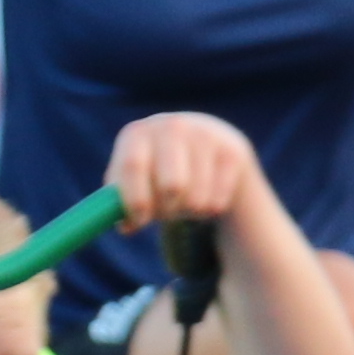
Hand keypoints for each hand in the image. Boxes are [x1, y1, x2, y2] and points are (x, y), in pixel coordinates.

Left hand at [109, 109, 260, 228]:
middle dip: (168, 210)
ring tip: (185, 201)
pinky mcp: (231, 152)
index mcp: (138, 133)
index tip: (139, 222)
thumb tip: (125, 227)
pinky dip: (209, 209)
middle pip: (171, 185)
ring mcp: (204, 136)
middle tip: (167, 213)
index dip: (134, 200)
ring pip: (196, 199)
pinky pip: (217, 200)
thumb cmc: (158, 169)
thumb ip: (122, 205)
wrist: (206, 143)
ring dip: (189, 212)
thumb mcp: (135, 181)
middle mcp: (171, 127)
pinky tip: (206, 193)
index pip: (133, 166)